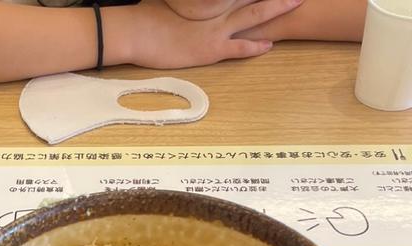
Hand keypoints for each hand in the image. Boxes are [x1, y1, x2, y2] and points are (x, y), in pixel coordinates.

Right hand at [128, 0, 303, 68]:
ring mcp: (217, 28)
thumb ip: (194, 0)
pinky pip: (239, 47)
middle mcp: (218, 7)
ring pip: (255, 14)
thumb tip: (201, 6)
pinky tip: (269, 45)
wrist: (141, 31)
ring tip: (298, 0)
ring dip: (278, 7)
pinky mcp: (211, 48)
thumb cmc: (152, 16)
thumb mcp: (176, 2)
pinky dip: (255, 46)